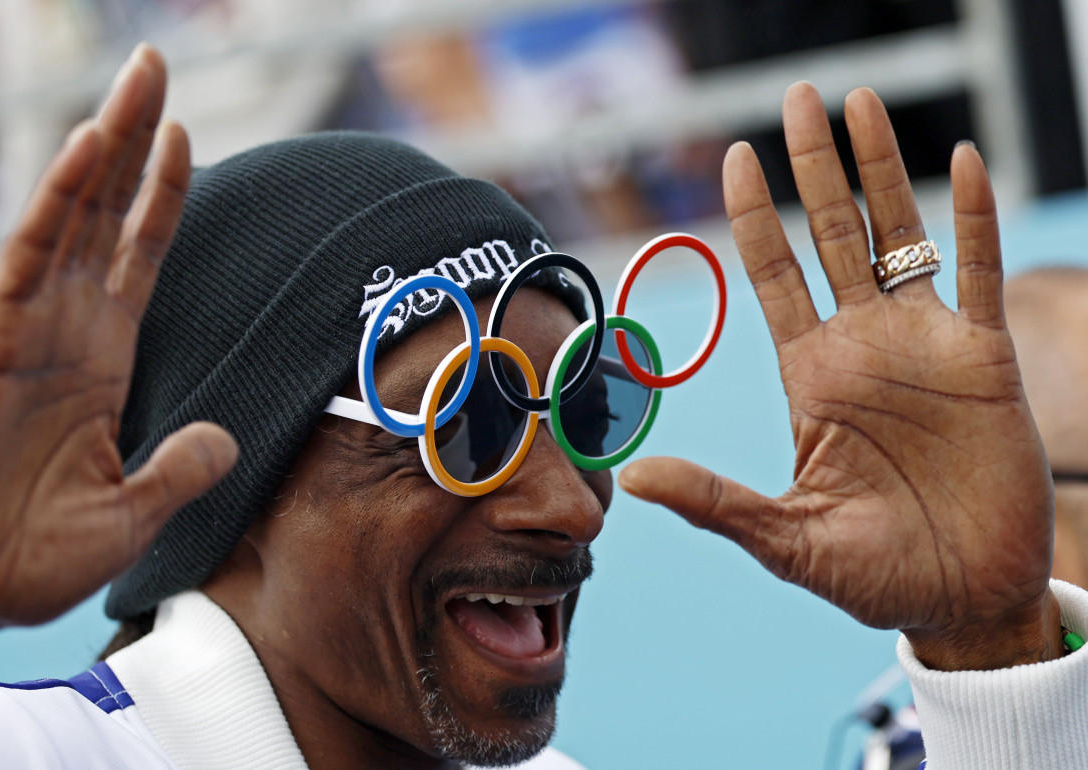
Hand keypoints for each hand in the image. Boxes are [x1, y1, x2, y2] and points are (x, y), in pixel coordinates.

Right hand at [0, 45, 236, 633]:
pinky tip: (87, 148)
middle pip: (109, 213)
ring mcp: (28, 328)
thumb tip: (227, 440)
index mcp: (101, 360)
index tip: (187, 137)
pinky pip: (31, 256)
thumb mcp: (131, 512)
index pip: (140, 256)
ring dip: (107, 144)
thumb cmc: (32, 558)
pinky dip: (58, 202)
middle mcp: (68, 329)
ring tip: (138, 78)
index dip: (162, 197)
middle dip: (135, 139)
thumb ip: (180, 468)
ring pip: (74, 214)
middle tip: (156, 67)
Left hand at [619, 83, 1061, 670]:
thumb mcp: (787, 540)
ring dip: (882, 170)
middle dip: (814, 166)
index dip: (754, 216)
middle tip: (798, 97)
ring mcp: (923, 346)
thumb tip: (633, 478)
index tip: (733, 158)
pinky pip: (977, 272)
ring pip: (899, 236)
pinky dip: (971, 218)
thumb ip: (716, 502)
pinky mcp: (985, 360)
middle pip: (831, 235)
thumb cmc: (875, 576)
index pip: (773, 275)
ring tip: (861, 102)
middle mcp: (862, 346)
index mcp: (810, 376)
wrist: (964, 600)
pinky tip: (961, 161)